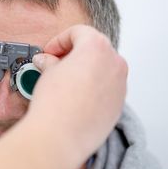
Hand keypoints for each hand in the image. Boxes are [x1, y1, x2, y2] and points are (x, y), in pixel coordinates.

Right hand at [27, 25, 127, 161]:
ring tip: (65, 83)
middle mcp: (115, 63)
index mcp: (97, 47)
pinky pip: (107, 89)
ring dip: (86, 71)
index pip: (78, 33)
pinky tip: (75, 99)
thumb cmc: (55, 103)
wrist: (61, 136)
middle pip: (95, 49)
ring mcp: (120, 85)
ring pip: (103, 69)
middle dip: (74, 54)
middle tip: (56, 64)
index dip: (59, 41)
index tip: (49, 53)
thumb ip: (51, 62)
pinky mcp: (119, 105)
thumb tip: (47, 62)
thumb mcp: (47, 73)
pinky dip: (93, 88)